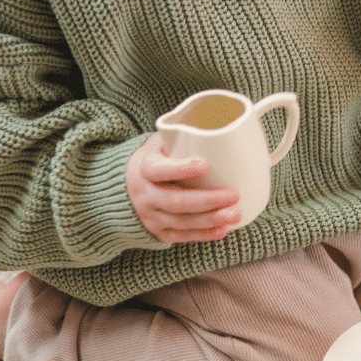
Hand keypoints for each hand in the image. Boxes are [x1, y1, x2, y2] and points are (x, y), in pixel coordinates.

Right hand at [125, 135, 241, 242]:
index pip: (159, 170)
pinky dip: (203, 234)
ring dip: (210, 220)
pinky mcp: (159, 231)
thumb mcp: (160, 143)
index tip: (206, 164)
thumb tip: (219, 125)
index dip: (182, 168)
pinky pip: (182, 236)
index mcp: (144, 168)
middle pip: (176, 201)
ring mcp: (150, 216)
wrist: (126, 188)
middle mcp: (145, 195)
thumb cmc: (155, 159)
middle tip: (233, 194)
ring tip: (234, 213)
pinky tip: (222, 229)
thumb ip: (181, 136)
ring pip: (181, 222)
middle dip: (207, 200)